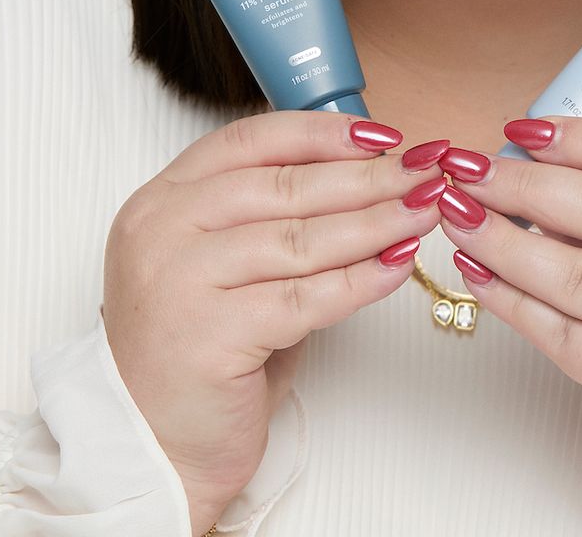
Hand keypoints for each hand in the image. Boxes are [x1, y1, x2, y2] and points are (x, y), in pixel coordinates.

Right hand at [103, 110, 448, 532]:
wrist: (155, 446)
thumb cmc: (201, 352)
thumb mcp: (225, 265)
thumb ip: (273, 218)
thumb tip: (366, 175)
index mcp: (161, 201)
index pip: (249, 141)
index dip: (323, 134)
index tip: (384, 136)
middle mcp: (162, 232)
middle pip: (284, 186)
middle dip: (367, 177)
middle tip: (426, 170)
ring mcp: (179, 283)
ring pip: (300, 239)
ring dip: (376, 222)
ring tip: (426, 211)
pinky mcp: (209, 336)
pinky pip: (305, 298)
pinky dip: (361, 279)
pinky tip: (399, 264)